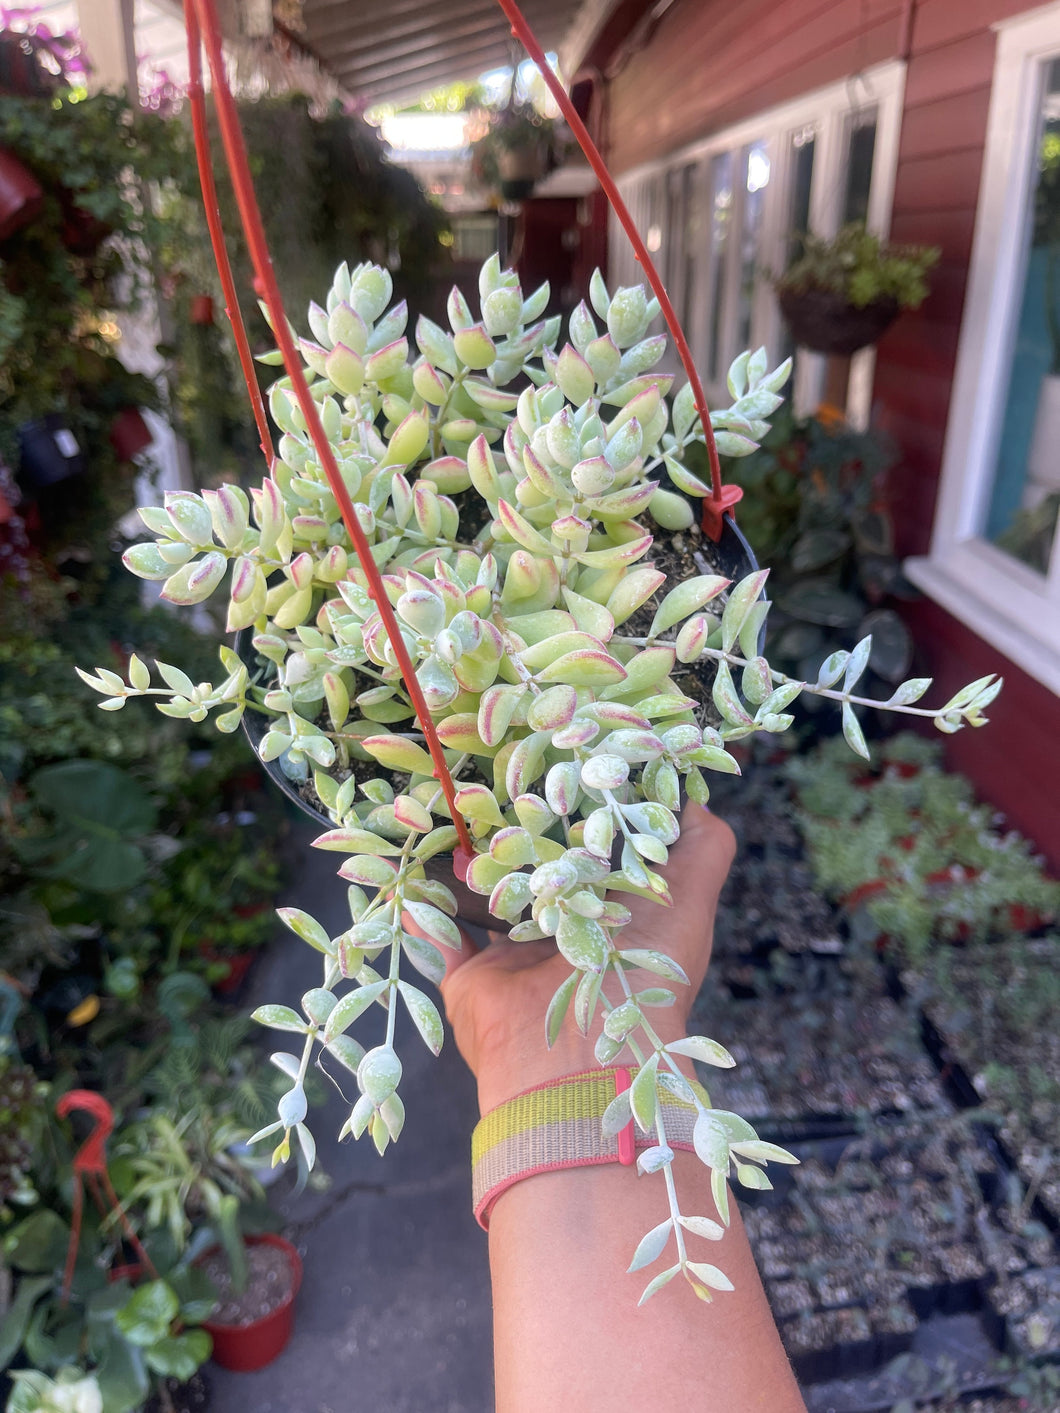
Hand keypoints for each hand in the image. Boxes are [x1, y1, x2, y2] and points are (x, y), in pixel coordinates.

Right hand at [410, 803, 735, 1114]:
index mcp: (615, 916)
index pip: (595, 852)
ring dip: (468, 859)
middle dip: (521, 829)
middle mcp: (566, 935)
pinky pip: (437, 934)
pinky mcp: (471, 977)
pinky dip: (420, 906)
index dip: (582, 810)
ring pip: (485, 894)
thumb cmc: (644, 970)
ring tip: (452, 807)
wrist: (582, 1054)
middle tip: (500, 777)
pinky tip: (408, 867)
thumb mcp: (690, 895)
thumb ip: (703, 845)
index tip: (564, 760)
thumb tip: (692, 791)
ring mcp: (515, 958)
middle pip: (537, 869)